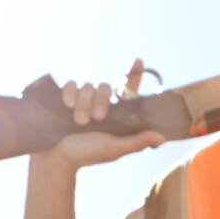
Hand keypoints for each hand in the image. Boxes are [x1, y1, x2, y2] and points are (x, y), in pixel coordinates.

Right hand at [43, 58, 164, 167]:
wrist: (58, 158)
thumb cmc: (88, 154)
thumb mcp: (114, 149)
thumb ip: (136, 142)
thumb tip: (161, 136)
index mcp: (114, 112)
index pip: (127, 89)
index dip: (134, 74)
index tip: (138, 60)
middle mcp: (98, 102)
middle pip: (105, 87)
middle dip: (100, 101)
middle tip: (96, 119)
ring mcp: (81, 98)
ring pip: (87, 86)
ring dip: (84, 103)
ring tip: (79, 122)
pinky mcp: (65, 97)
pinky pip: (70, 85)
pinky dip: (70, 93)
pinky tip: (67, 105)